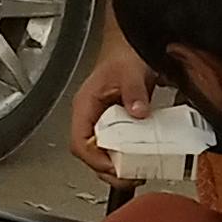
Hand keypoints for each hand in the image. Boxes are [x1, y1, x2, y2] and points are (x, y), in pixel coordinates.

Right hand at [67, 31, 155, 184]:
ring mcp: (104, 121)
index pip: (80, 142)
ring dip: (118, 167)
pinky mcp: (119, 123)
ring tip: (136, 173)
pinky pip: (118, 145)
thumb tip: (137, 112)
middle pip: (91, 154)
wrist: (133, 44)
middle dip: (108, 170)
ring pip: (103, 153)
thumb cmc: (124, 54)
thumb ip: (134, 92)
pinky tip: (141, 159)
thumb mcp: (130, 71)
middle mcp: (92, 116)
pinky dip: (128, 156)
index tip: (113, 167)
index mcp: (85, 106)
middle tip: (129, 177)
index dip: (94, 159)